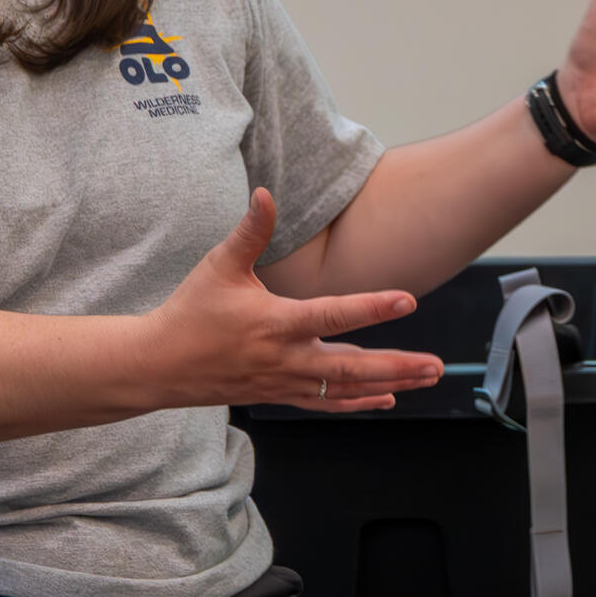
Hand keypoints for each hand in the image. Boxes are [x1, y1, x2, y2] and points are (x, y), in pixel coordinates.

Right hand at [152, 190, 444, 411]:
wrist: (158, 365)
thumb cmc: (190, 312)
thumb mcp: (218, 267)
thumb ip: (249, 232)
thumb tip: (265, 194)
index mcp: (274, 323)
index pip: (332, 314)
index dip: (371, 307)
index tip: (408, 300)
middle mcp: (285, 358)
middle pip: (351, 367)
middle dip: (398, 367)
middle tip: (437, 366)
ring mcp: (285, 382)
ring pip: (346, 389)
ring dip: (390, 384)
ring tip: (428, 378)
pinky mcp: (281, 394)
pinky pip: (327, 402)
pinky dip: (359, 401)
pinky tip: (389, 398)